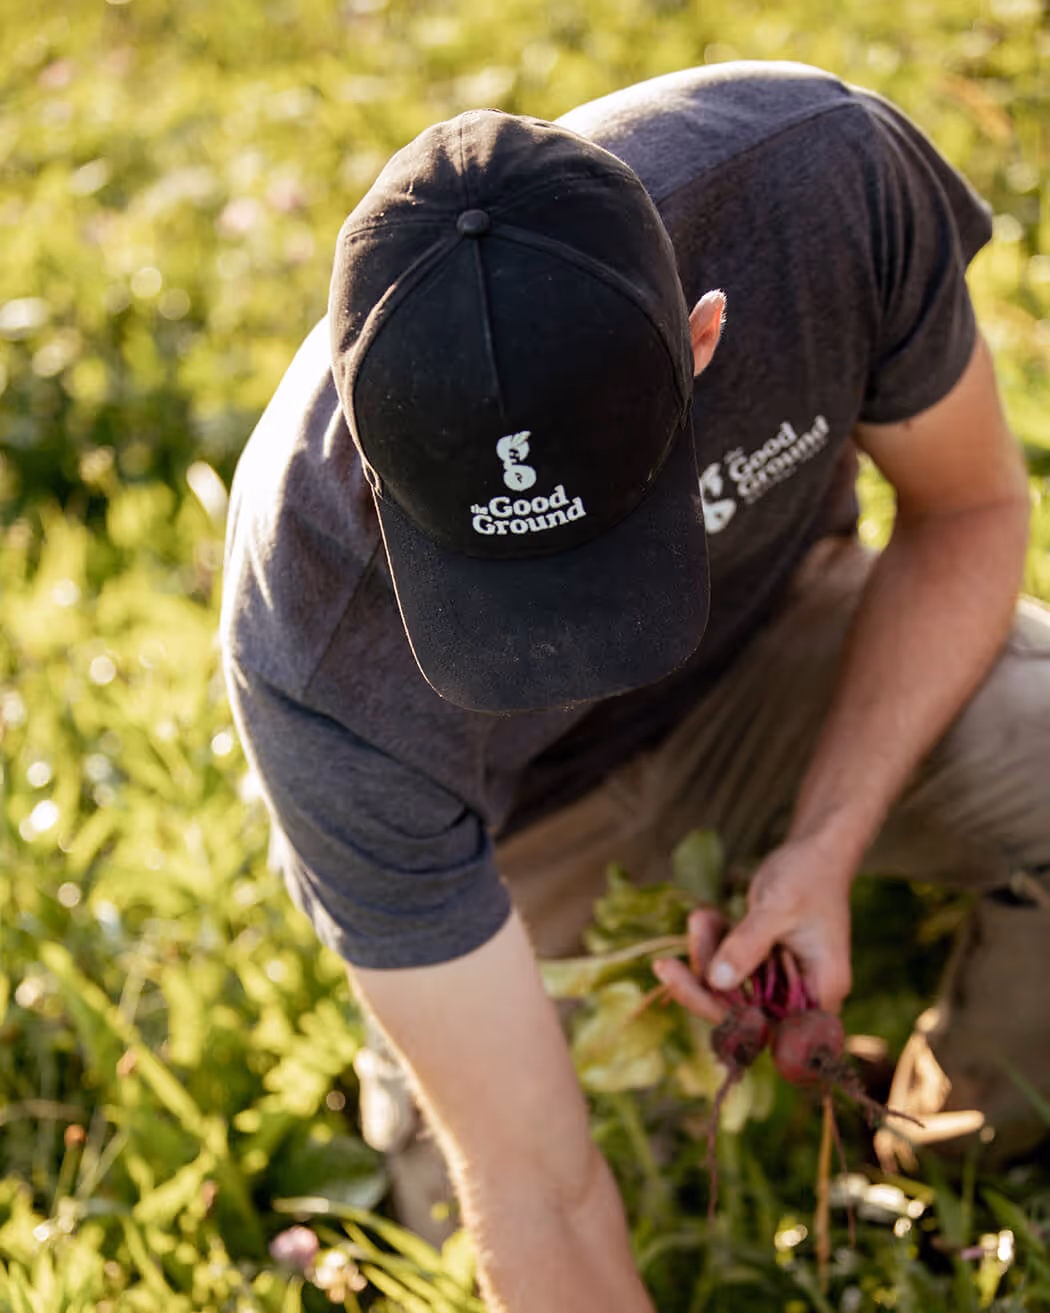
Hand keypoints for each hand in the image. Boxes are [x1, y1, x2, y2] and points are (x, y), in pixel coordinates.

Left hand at [653, 835, 854, 1020]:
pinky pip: (728, 967)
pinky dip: (712, 944)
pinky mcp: (764, 966)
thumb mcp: (777, 906)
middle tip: (663, 965)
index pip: (768, 1024)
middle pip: (742, 1013)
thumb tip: (717, 981)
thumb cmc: (808, 874)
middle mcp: (803, 996)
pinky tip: (705, 917)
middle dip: (702, 984)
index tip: (684, 987)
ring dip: (705, 956)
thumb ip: (748, 944)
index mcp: (821, 991)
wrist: (817, 850)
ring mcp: (782, 983)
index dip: (724, 1015)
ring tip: (698, 919)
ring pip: (729, 989)